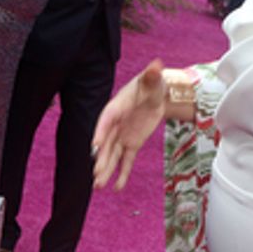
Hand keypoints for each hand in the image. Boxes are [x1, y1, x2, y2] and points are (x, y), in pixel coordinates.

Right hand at [92, 60, 167, 190]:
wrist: (158, 94)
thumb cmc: (152, 84)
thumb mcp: (153, 80)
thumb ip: (152, 75)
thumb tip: (156, 64)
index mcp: (117, 107)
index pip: (106, 120)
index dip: (100, 133)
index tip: (94, 146)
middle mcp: (116, 124)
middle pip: (106, 143)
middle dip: (101, 159)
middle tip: (95, 173)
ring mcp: (122, 135)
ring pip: (113, 155)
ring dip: (106, 170)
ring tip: (99, 186)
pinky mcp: (132, 143)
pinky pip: (127, 160)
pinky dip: (123, 173)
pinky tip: (117, 187)